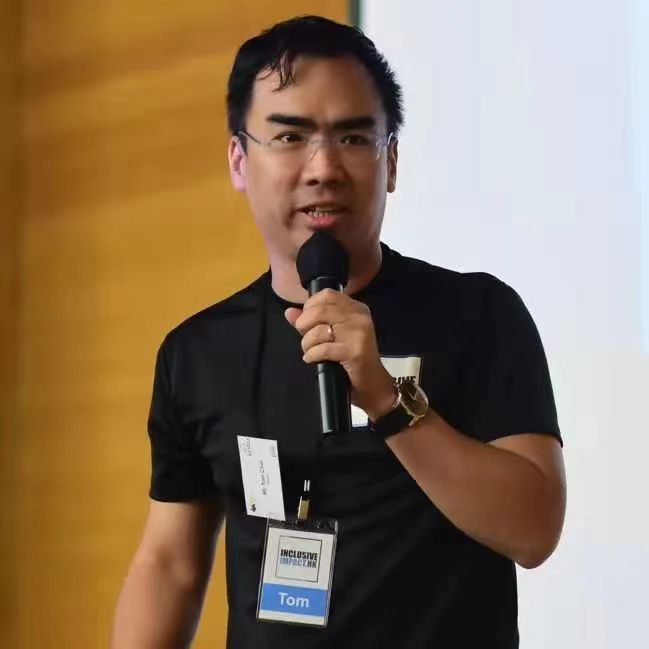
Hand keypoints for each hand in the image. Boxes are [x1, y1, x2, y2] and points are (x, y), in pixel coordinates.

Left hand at [285, 289, 395, 419]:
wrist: (373, 385)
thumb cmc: (352, 360)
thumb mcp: (332, 336)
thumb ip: (311, 322)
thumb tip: (289, 312)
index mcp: (356, 308)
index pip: (327, 294)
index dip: (310, 306)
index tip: (307, 322)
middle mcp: (359, 317)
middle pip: (320, 310)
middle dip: (304, 324)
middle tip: (305, 338)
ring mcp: (358, 333)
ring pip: (319, 330)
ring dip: (307, 343)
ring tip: (310, 351)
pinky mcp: (355, 351)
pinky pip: (323, 348)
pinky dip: (312, 355)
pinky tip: (313, 359)